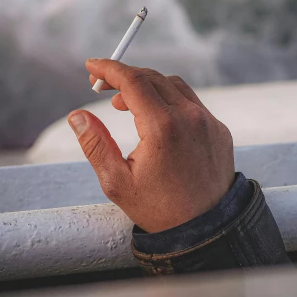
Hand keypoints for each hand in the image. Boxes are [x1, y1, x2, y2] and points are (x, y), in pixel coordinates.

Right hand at [68, 60, 234, 232]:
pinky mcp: (219, 129)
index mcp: (162, 127)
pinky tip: (154, 117)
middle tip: (101, 86)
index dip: (109, 69)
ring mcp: (208, 121)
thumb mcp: (117, 181)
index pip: (133, 81)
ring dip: (146, 85)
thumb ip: (95, 144)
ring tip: (124, 104)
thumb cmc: (160, 209)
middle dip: (123, 75)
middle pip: (152, 78)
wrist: (209, 230)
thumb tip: (77, 115)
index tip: (91, 65)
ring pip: (173, 85)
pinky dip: (168, 99)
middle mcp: (189, 117)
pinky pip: (191, 102)